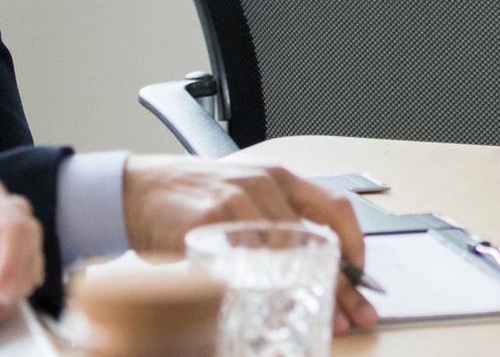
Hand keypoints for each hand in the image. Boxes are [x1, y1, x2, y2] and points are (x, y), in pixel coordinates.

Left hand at [0, 179, 43, 312]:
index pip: (14, 228)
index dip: (13, 264)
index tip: (0, 297)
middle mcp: (3, 208)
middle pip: (29, 241)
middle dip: (15, 278)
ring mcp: (10, 229)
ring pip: (32, 257)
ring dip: (14, 286)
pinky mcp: (11, 250)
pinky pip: (24, 271)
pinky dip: (10, 290)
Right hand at [122, 157, 377, 333]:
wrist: (136, 192)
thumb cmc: (192, 201)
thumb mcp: (244, 202)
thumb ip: (276, 223)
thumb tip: (314, 265)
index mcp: (280, 178)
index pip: (335, 207)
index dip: (356, 244)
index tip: (363, 277)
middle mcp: (265, 184)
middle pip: (317, 238)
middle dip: (340, 283)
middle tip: (353, 315)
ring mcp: (238, 199)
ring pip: (286, 253)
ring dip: (304, 292)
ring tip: (315, 320)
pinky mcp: (211, 218)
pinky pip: (244, 259)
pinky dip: (260, 287)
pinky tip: (268, 307)